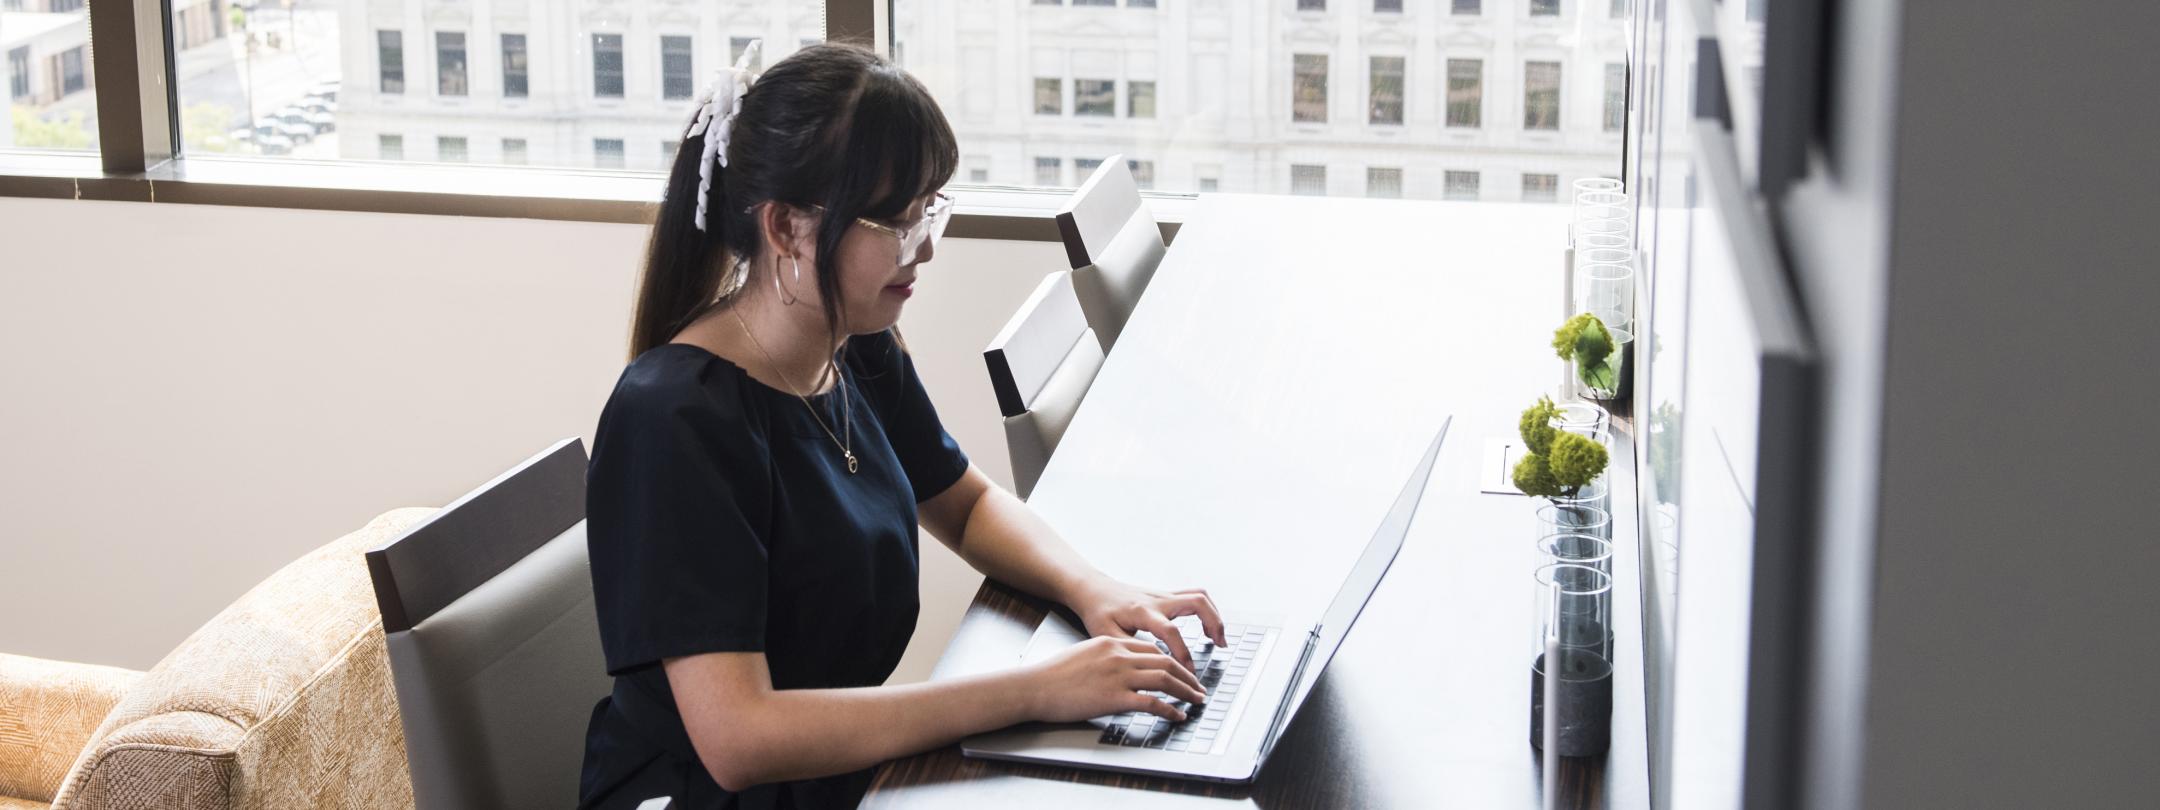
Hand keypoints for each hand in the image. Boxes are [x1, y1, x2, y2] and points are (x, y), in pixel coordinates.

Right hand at [1022, 636, 1208, 723]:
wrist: (1034, 686)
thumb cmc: (1053, 675)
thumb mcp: (1084, 655)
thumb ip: (1107, 658)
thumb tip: (1123, 670)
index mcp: (1111, 642)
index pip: (1153, 649)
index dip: (1173, 661)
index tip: (1183, 672)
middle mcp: (1119, 655)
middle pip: (1165, 661)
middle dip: (1187, 676)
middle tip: (1198, 688)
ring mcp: (1118, 675)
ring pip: (1165, 679)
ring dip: (1186, 691)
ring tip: (1196, 700)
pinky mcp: (1115, 696)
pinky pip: (1152, 702)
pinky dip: (1170, 709)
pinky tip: (1177, 715)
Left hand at [1066, 579, 1226, 673]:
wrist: (1094, 591)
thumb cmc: (1098, 613)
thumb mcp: (1107, 636)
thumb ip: (1130, 651)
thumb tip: (1152, 668)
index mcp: (1143, 611)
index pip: (1171, 631)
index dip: (1183, 653)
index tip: (1188, 673)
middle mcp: (1157, 599)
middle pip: (1196, 602)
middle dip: (1213, 623)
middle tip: (1220, 645)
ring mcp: (1164, 595)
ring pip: (1200, 596)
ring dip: (1214, 616)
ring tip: (1219, 639)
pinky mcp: (1167, 595)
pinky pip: (1194, 596)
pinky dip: (1207, 611)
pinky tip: (1207, 628)